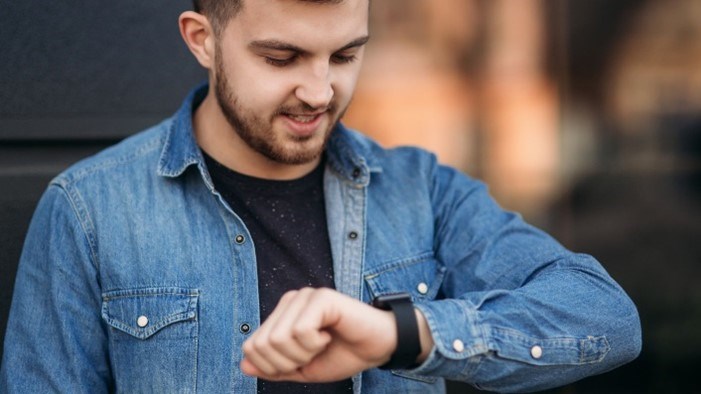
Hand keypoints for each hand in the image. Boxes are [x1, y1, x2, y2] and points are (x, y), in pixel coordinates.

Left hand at [240, 287, 397, 381]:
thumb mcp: (302, 368)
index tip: (300, 363)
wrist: (378, 348)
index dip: (272, 368)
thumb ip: (273, 368)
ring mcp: (305, 296)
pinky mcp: (321, 297)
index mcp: (281, 315)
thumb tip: (244, 366)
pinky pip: (301, 330)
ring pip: (279, 338)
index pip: (251, 347)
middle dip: (288, 363)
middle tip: (312, 354)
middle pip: (263, 345)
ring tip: (322, 344)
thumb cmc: (342, 354)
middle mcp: (289, 301)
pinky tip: (329, 335)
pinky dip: (315, 344)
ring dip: (303, 353)